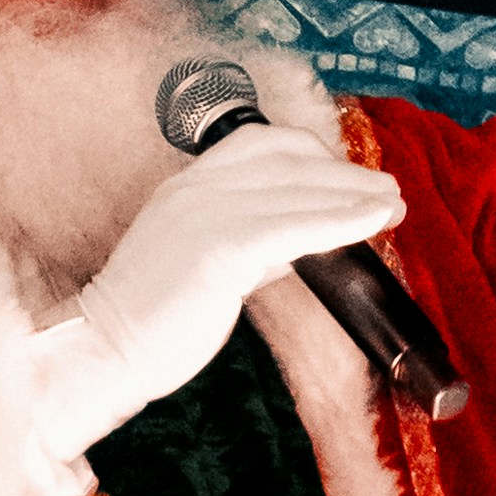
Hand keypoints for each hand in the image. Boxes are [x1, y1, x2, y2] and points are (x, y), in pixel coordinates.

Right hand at [30, 122, 406, 438]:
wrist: (103, 350)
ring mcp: (204, 214)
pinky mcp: (217, 249)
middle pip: (286, 158)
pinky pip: (293, 227)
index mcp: (186, 188)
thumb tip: (296, 242)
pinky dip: (340, 221)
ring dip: (353, 193)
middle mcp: (195, 189)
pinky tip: (371, 222)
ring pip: (296, 188)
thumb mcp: (201, 264)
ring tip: (392, 204)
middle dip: (344, 172)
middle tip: (386, 189)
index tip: (347, 177)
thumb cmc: (152, 319)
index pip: (260, 146)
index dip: (312, 155)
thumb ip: (246, 245)